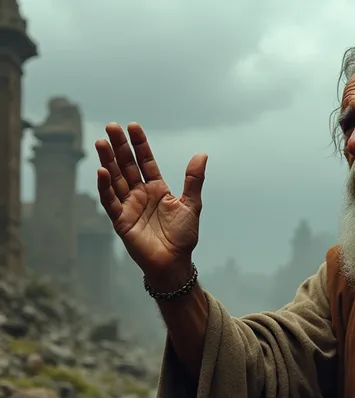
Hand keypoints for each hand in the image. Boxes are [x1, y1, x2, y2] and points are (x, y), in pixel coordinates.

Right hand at [95, 123, 207, 286]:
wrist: (175, 262)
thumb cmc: (183, 236)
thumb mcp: (191, 204)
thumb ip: (194, 180)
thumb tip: (202, 154)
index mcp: (157, 188)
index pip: (145, 161)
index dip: (139, 144)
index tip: (133, 126)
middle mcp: (140, 194)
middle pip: (127, 165)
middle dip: (119, 147)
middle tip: (111, 126)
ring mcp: (129, 206)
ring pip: (115, 179)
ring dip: (108, 161)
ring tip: (101, 142)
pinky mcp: (121, 220)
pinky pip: (111, 201)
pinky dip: (105, 187)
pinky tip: (102, 171)